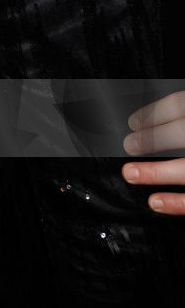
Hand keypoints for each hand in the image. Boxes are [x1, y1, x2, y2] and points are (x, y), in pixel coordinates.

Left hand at [123, 91, 184, 214]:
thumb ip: (178, 118)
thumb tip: (146, 119)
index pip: (180, 104)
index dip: (153, 113)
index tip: (132, 121)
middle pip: (181, 132)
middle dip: (151, 138)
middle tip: (128, 145)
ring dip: (156, 171)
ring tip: (128, 173)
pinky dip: (176, 203)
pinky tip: (154, 202)